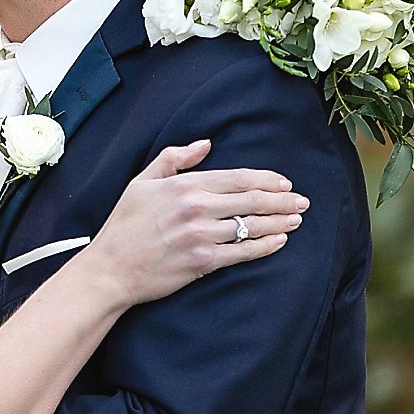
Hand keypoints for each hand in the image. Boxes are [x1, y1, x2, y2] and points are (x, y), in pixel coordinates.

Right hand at [82, 139, 306, 304]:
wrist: (111, 269)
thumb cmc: (124, 225)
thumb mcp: (142, 182)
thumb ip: (174, 158)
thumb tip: (205, 144)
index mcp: (185, 186)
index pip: (237, 178)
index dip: (266, 180)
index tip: (285, 183)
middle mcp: (197, 208)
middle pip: (251, 200)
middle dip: (282, 200)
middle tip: (302, 201)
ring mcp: (201, 236)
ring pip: (252, 225)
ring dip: (279, 222)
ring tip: (297, 219)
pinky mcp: (203, 262)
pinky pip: (243, 252)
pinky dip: (265, 246)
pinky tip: (280, 241)